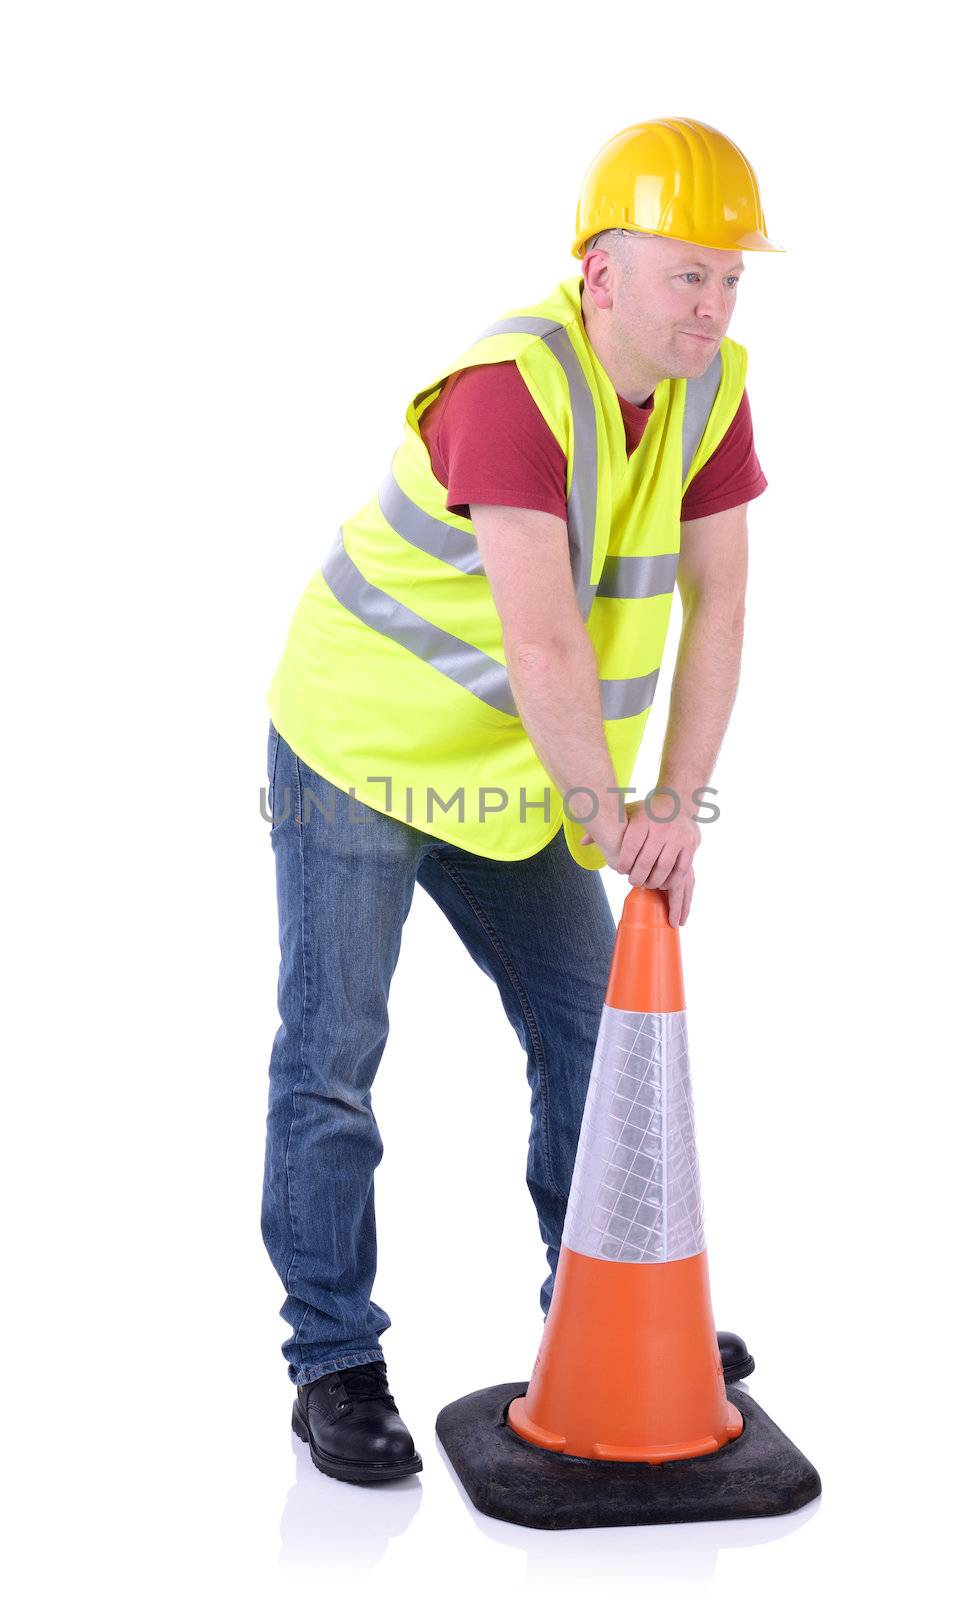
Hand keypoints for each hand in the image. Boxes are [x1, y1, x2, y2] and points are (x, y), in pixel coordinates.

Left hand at [581, 796, 699, 926]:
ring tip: (648, 884)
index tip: (620, 870)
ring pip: (664, 867)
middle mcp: (662, 827)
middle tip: (634, 881)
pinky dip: (672, 880)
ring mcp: (678, 836)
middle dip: (638, 876)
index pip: (629, 847)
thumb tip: (583, 842)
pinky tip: (665, 884)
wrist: (676, 802)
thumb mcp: (627, 815)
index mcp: (643, 819)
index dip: (623, 863)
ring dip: (655, 881)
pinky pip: (681, 869)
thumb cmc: (646, 813)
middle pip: (646, 861)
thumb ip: (606, 829)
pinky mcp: (691, 844)